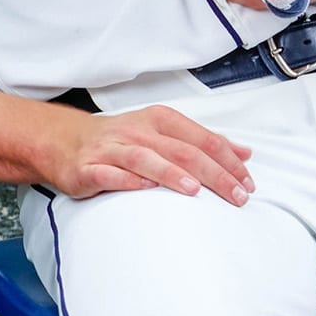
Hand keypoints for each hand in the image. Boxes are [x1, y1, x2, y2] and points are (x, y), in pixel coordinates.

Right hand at [42, 103, 254, 205]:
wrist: (68, 141)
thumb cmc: (124, 140)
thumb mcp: (165, 133)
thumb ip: (203, 143)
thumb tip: (244, 154)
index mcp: (160, 120)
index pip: (201, 138)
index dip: (227, 159)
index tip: (248, 182)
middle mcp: (138, 131)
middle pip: (181, 150)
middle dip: (213, 173)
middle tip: (237, 195)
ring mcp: (113, 149)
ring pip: (146, 158)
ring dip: (171, 174)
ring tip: (194, 190)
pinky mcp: (90, 168)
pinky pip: (110, 174)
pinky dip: (128, 180)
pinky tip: (144, 188)